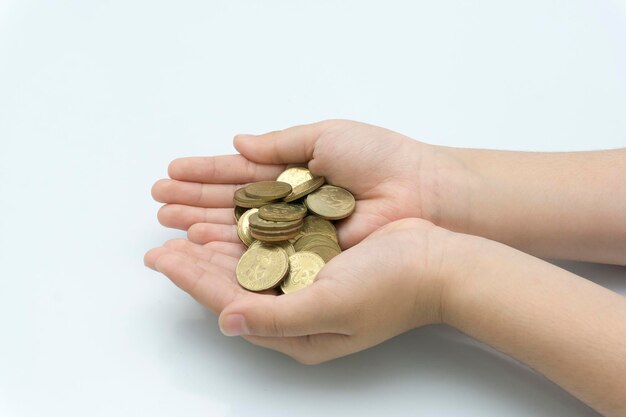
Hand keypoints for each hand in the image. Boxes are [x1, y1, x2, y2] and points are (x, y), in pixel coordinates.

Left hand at [144, 218, 458, 363]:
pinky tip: (224, 222)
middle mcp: (294, 311)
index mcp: (295, 332)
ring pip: (244, 266)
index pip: (229, 303)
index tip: (162, 257)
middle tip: (159, 246)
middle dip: (193, 264)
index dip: (192, 280)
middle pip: (230, 286)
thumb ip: (276, 319)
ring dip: (211, 247)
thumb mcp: (332, 308)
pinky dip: (242, 236)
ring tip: (180, 229)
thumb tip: (225, 322)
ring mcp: (305, 285)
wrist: (436, 263)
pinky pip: (268, 249)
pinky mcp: (316, 262)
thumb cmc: (392, 289)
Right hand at [151, 120, 445, 248]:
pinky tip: (200, 244)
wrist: (419, 191)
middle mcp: (289, 205)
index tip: (171, 174)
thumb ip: (280, 143)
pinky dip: (230, 249)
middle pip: (232, 205)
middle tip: (157, 203)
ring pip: (240, 231)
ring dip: (202, 226)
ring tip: (167, 224)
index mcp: (294, 172)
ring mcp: (296, 233)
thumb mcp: (326, 137)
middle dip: (193, 203)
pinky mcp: (305, 258)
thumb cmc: (378, 158)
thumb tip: (238, 141)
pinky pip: (262, 254)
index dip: (205, 174)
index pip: (239, 174)